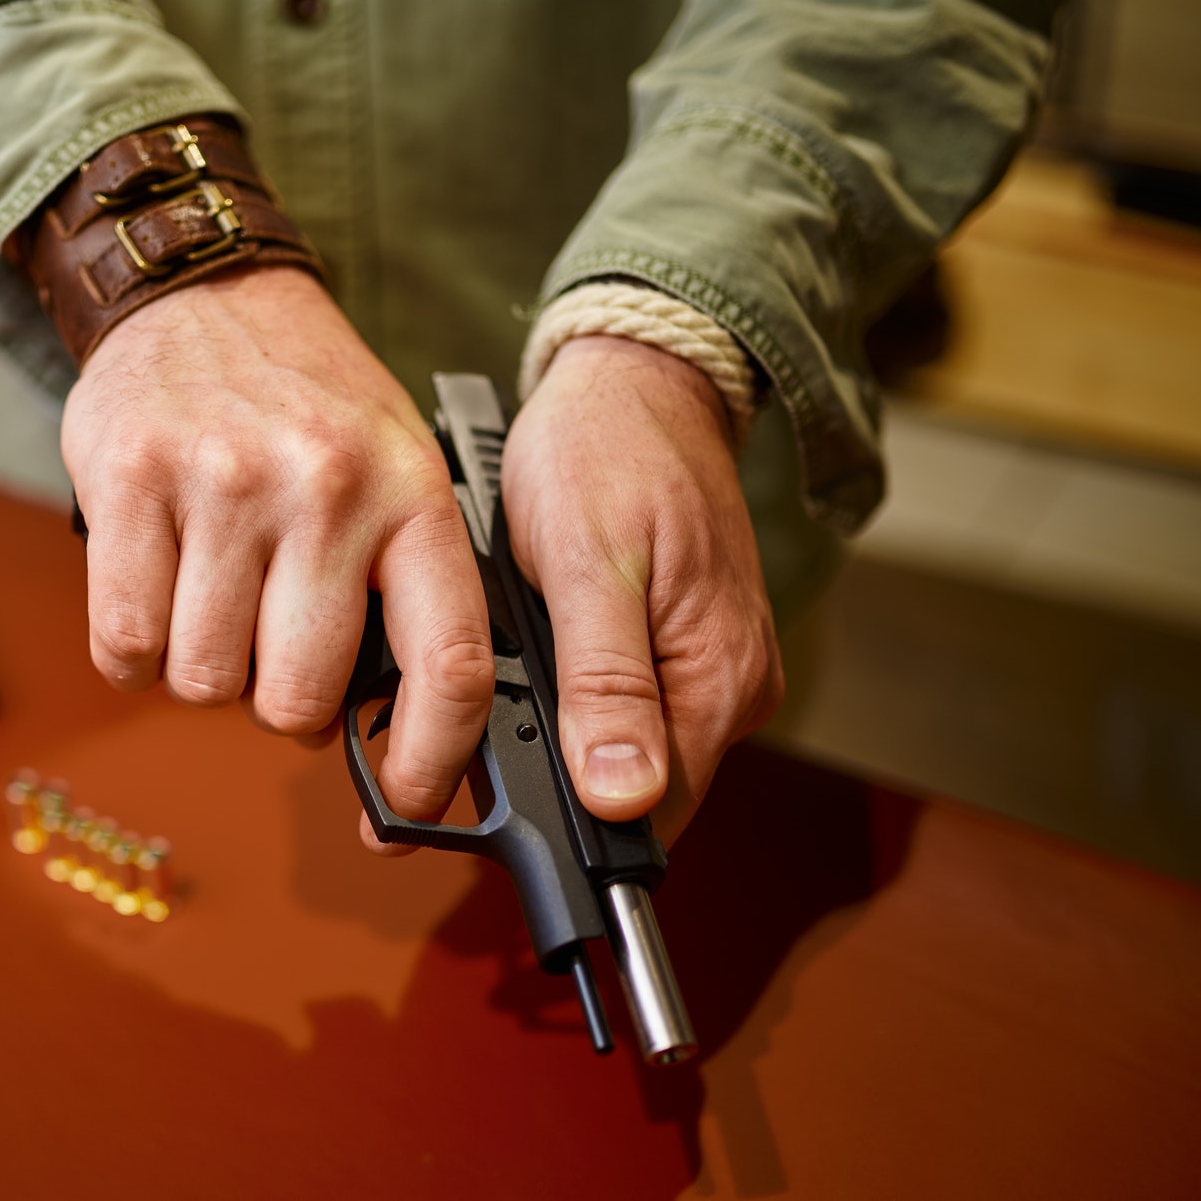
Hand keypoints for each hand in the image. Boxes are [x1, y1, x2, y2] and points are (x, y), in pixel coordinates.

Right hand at [61, 266, 494, 848]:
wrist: (204, 291)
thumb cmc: (308, 406)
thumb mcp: (395, 473)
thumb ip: (405, 592)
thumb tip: (403, 745)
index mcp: (412, 497)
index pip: (445, 665)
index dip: (428, 764)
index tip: (405, 806)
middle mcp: (324, 490)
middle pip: (296, 699)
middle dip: (281, 707)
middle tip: (274, 653)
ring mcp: (223, 485)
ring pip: (205, 683)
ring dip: (204, 672)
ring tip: (214, 601)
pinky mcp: (131, 483)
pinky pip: (124, 645)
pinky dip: (134, 652)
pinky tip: (156, 593)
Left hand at [501, 335, 782, 842]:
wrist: (637, 378)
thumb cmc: (609, 450)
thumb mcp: (589, 563)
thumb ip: (607, 684)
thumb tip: (622, 795)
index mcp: (719, 681)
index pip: (645, 816)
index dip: (564, 822)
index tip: (482, 797)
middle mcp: (732, 691)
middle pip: (633, 792)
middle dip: (550, 778)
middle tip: (468, 724)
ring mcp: (711, 670)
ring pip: (623, 752)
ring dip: (558, 735)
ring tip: (495, 676)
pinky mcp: (684, 647)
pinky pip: (625, 705)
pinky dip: (571, 694)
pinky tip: (533, 653)